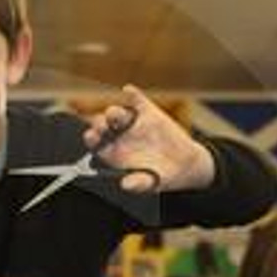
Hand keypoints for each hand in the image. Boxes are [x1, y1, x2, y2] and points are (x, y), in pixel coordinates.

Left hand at [83, 85, 215, 192]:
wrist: (184, 165)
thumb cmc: (160, 177)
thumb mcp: (151, 183)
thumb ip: (138, 183)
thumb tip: (126, 185)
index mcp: (112, 152)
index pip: (95, 143)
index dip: (91, 138)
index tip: (92, 137)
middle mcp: (117, 135)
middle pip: (102, 126)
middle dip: (99, 124)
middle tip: (101, 127)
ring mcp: (131, 123)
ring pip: (117, 113)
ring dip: (113, 113)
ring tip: (114, 115)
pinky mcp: (147, 112)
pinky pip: (137, 101)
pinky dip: (133, 95)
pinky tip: (129, 91)